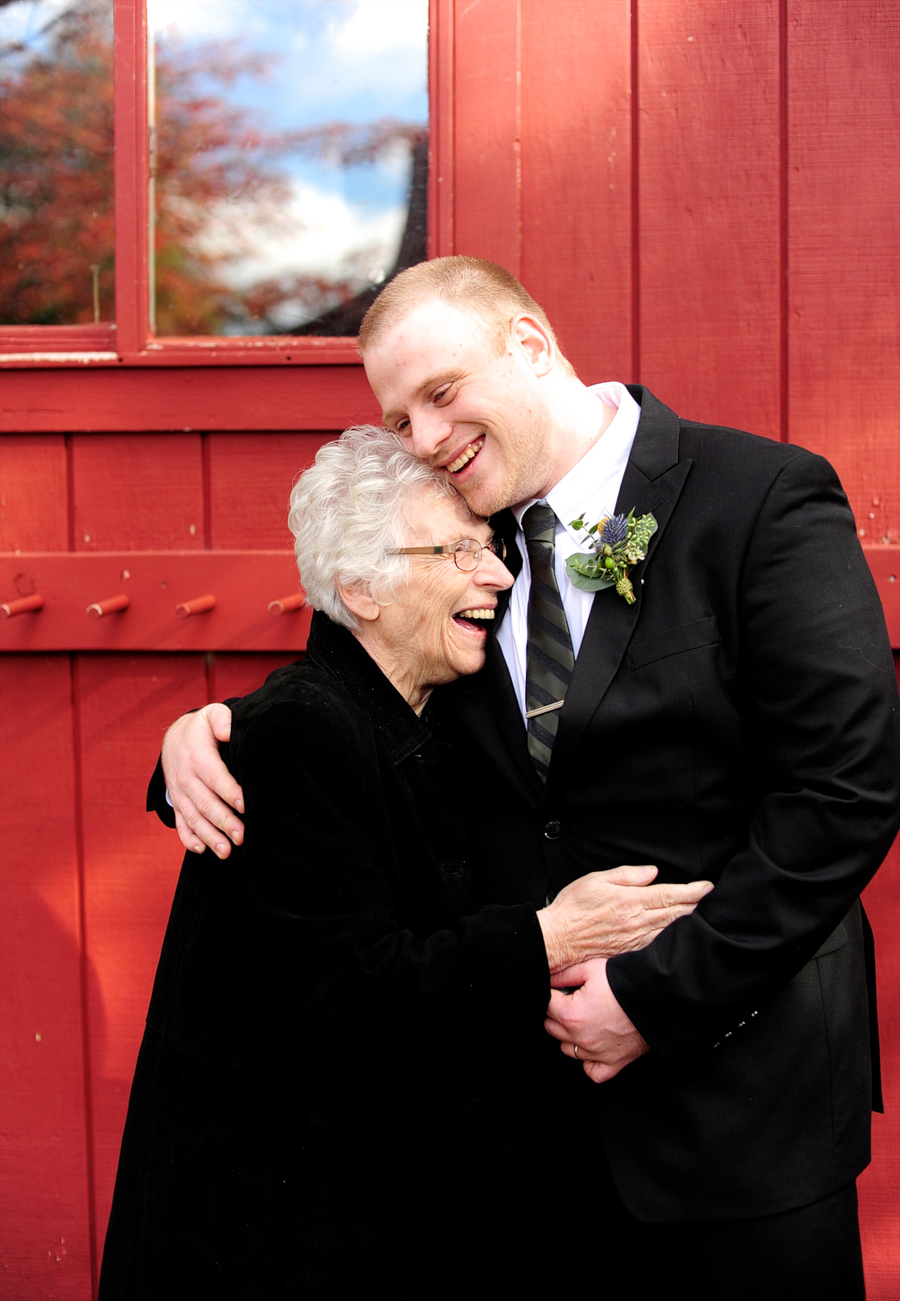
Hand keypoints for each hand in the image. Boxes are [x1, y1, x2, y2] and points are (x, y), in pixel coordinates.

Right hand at [161, 704, 243, 857]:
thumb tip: (229, 731)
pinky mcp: (178, 804)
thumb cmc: (201, 729)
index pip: (216, 777)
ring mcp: (180, 794)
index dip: (230, 793)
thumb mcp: (211, 716)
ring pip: (194, 818)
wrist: (174, 739)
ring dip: (209, 836)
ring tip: (226, 851)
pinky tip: (202, 850)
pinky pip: (181, 824)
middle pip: (206, 803)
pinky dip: (189, 839)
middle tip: (242, 837)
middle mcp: (186, 778)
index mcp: (197, 757)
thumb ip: (222, 720)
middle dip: (224, 822)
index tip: (246, 806)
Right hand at [536, 866, 711, 971]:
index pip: (670, 894)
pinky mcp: (631, 953)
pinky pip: (658, 944)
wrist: (558, 939)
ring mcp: (636, 941)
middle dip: (697, 905)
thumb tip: (652, 873)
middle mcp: (638, 923)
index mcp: (631, 902)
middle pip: (677, 914)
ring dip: (688, 922)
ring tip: (702, 915)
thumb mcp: (596, 880)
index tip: (708, 887)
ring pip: (671, 930)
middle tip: (712, 899)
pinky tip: (678, 936)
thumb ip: (627, 875)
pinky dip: (672, 938)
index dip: (693, 891)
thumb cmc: (573, 909)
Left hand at [545, 958, 648, 1082]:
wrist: (657, 997)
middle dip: (558, 1014)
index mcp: (571, 1015)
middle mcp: (580, 1038)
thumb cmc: (624, 982)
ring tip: (585, 1021)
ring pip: (567, 1050)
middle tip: (573, 1002)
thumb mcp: (591, 969)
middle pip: (552, 1028)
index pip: (546, 1005)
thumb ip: (564, 975)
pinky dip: (590, 1062)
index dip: (553, 994)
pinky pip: (592, 1071)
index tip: (562, 989)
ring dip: (570, 1036)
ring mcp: (596, 1054)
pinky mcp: (613, 1064)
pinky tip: (593, 1047)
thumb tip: (548, 978)